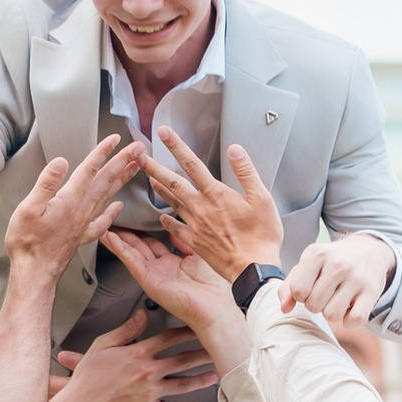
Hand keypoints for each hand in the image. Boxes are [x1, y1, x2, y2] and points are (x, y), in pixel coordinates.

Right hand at [3, 138, 145, 290]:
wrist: (35, 273)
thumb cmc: (27, 243)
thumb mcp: (28, 209)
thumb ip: (46, 184)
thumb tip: (61, 163)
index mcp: (70, 201)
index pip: (90, 170)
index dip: (103, 152)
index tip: (116, 139)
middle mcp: (82, 210)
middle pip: (106, 180)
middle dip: (123, 161)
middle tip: (138, 148)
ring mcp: (84, 223)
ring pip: (108, 196)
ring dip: (122, 179)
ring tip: (136, 167)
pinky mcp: (81, 236)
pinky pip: (102, 221)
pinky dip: (112, 212)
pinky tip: (118, 206)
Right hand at [44, 319, 216, 401]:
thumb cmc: (88, 378)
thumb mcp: (102, 346)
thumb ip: (125, 330)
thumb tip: (143, 315)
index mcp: (138, 354)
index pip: (169, 338)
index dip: (187, 331)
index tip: (199, 327)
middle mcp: (148, 372)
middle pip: (182, 360)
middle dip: (202, 354)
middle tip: (217, 349)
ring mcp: (150, 393)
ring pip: (183, 384)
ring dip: (201, 379)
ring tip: (215, 374)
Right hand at [98, 223, 245, 357]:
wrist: (216, 306)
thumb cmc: (215, 285)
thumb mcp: (199, 252)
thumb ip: (184, 239)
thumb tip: (174, 225)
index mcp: (174, 264)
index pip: (154, 244)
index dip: (144, 231)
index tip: (136, 218)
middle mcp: (162, 269)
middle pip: (139, 247)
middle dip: (126, 233)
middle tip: (114, 220)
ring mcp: (154, 275)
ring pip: (131, 252)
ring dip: (117, 239)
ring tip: (103, 226)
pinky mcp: (149, 280)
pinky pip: (131, 260)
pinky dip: (119, 248)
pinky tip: (108, 238)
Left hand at [147, 132, 285, 282]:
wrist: (253, 269)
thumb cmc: (261, 236)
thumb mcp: (262, 198)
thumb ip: (246, 172)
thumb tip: (235, 150)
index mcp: (217, 195)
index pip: (193, 164)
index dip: (177, 146)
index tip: (163, 133)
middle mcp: (201, 208)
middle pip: (174, 182)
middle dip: (155, 166)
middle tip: (140, 155)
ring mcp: (196, 226)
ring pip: (173, 202)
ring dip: (159, 188)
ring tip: (149, 178)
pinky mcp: (196, 242)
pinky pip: (176, 228)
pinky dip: (168, 221)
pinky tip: (163, 217)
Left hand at [279, 230, 396, 327]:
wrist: (369, 249)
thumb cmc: (330, 262)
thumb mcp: (308, 265)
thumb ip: (289, 286)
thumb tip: (284, 308)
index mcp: (316, 254)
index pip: (298, 291)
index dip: (302, 295)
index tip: (311, 288)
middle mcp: (337, 263)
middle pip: (314, 305)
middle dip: (317, 304)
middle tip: (326, 294)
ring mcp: (356, 277)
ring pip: (332, 315)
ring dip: (333, 313)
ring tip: (338, 299)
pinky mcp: (372, 290)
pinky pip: (355, 320)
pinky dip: (350, 321)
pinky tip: (351, 308)